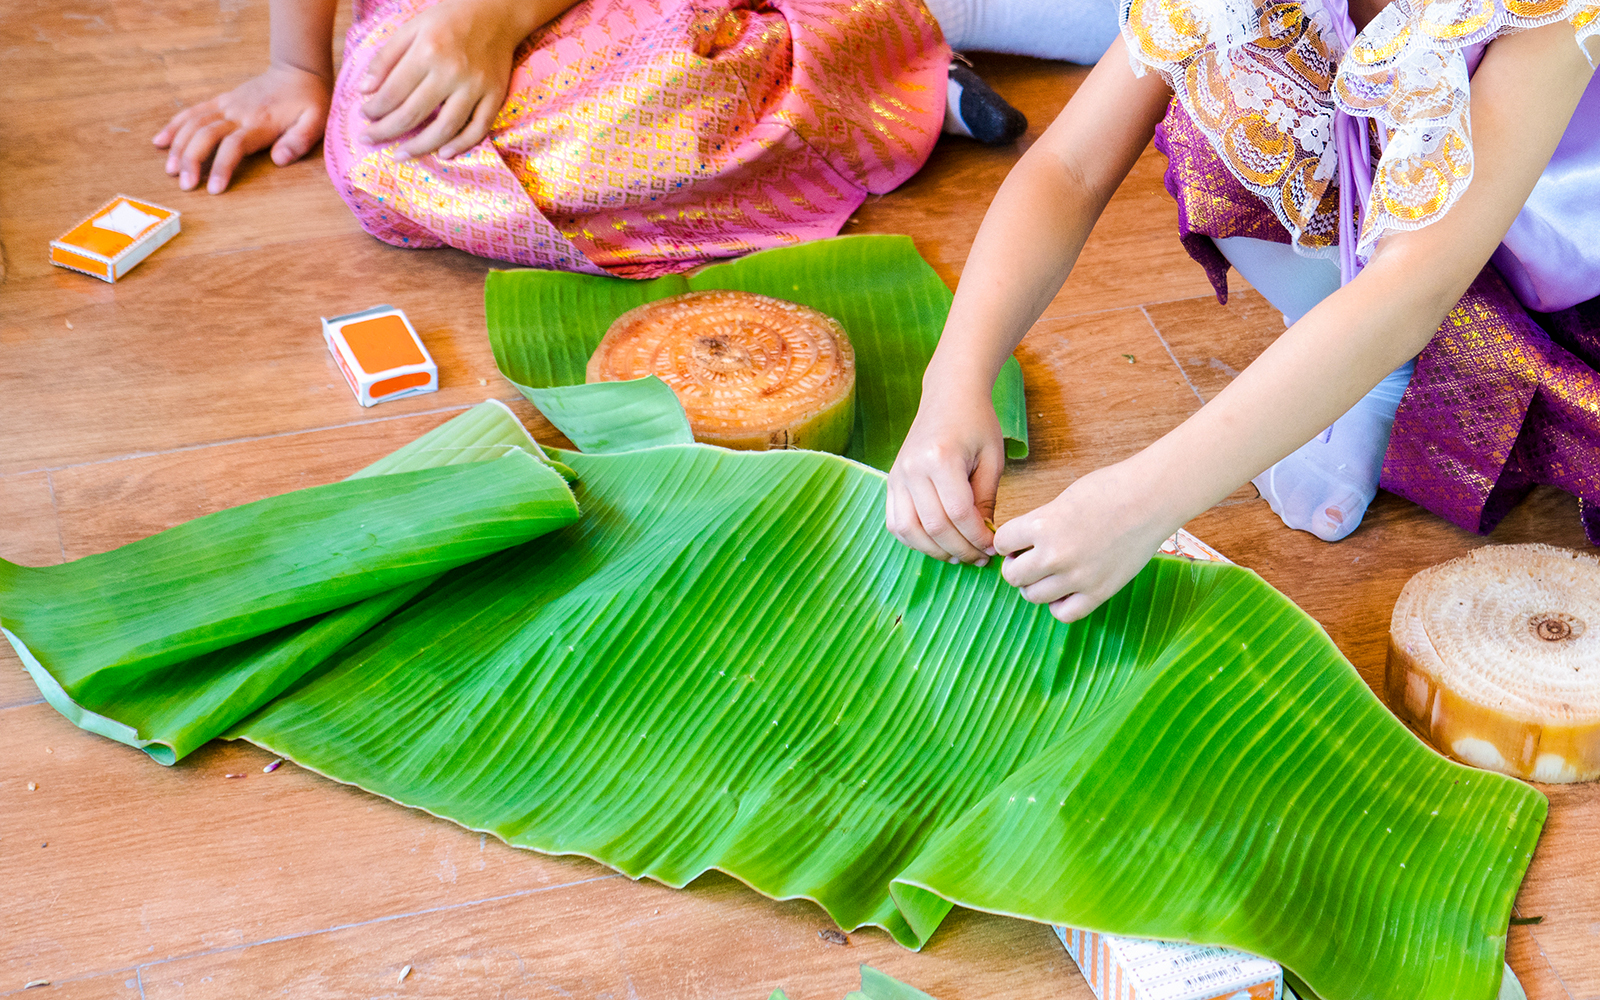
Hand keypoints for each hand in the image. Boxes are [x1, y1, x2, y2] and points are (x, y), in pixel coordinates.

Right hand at [153, 64, 331, 193]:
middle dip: (192, 160)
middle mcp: (238, 113)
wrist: (298, 70)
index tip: (213, 189)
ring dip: (179, 146)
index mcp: (260, 123)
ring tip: (170, 170)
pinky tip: (160, 141)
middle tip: (185, 185)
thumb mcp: (315, 122)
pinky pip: (193, 112)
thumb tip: (279, 160)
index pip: (234, 146)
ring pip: (194, 123)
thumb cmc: (309, 101)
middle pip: (206, 135)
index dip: (221, 167)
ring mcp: (227, 105)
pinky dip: (175, 126)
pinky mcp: (222, 100)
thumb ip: (299, 141)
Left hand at [356, 0, 537, 159]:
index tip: (364, 116)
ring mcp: (476, 87)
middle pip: (414, 114)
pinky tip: (443, 153)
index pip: (393, 92)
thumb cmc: (449, 19)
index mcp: (427, 51)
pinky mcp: (495, 96)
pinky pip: (479, 129)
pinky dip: (462, 145)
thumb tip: (365, 91)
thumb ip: (386, 58)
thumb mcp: (411, 29)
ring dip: (420, 147)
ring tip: (401, 154)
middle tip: (371, 139)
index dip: (375, 109)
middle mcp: (452, 72)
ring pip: (445, 128)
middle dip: (387, 131)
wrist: (496, 12)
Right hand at [886, 383, 1004, 564]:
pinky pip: (894, 523)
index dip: (977, 538)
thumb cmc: (976, 424)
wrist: (950, 396)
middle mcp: (913, 468)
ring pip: (909, 531)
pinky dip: (913, 540)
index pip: (958, 513)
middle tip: (979, 558)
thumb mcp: (992, 460)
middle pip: (934, 527)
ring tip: (958, 555)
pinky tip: (935, 543)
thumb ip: (985, 500)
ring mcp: (897, 475)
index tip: (992, 548)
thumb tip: (983, 539)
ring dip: (935, 551)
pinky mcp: (891, 481)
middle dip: (960, 549)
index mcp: (941, 459)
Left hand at [994, 459, 1177, 622]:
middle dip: (1017, 565)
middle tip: (1030, 558)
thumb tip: (1022, 544)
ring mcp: (1078, 577)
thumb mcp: (1063, 499)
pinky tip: (1066, 589)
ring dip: (1035, 585)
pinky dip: (1059, 604)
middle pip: (1012, 575)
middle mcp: (1055, 554)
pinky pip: (1064, 613)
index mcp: (1042, 525)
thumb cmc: (1110, 489)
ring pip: (1033, 596)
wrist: (1152, 498)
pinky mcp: (1100, 592)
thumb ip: (1039, 524)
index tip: (1018, 540)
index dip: (1008, 541)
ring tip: (1049, 573)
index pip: (1001, 543)